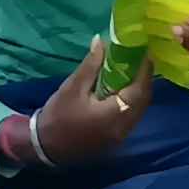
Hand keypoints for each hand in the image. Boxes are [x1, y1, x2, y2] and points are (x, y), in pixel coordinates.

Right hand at [32, 37, 153, 167]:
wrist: (44, 147)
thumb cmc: (58, 116)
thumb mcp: (73, 87)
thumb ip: (91, 65)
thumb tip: (102, 41)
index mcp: (113, 115)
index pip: (139, 90)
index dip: (144, 71)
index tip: (143, 53)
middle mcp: (123, 128)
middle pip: (143, 101)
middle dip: (143, 79)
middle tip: (138, 59)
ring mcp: (121, 137)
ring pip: (139, 110)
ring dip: (138, 91)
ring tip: (130, 72)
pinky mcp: (116, 140)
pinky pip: (131, 117)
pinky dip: (131, 102)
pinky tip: (122, 90)